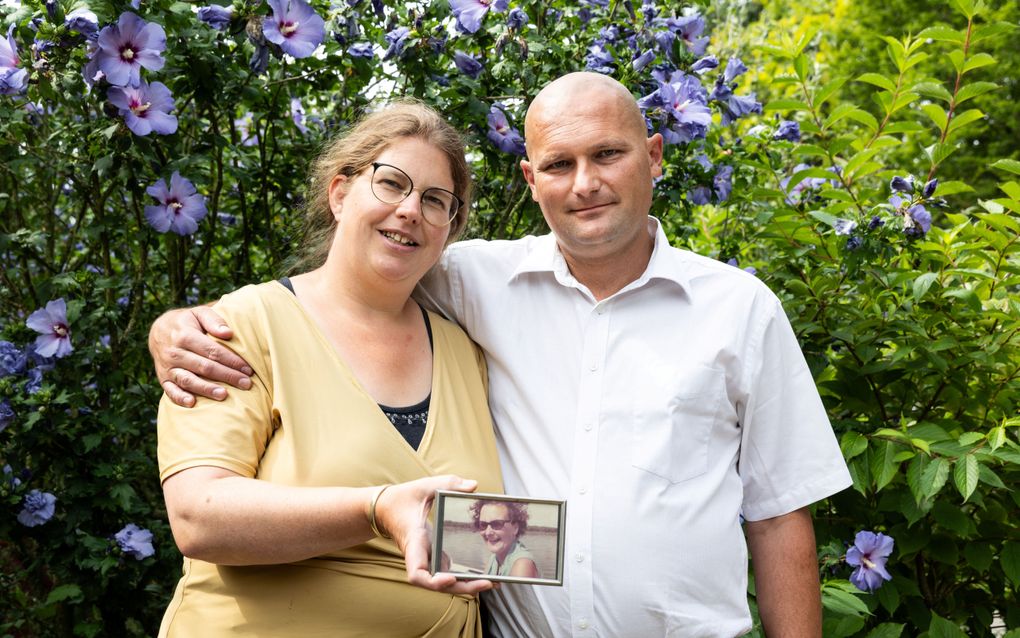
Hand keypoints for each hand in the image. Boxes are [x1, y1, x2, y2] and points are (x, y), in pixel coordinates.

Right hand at [148, 306, 253, 406]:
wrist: (159, 330)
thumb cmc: (188, 322)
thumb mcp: (199, 313)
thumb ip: (214, 320)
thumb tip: (228, 333)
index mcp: (185, 335)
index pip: (212, 350)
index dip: (231, 360)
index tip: (248, 369)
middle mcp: (174, 352)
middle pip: (204, 367)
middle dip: (227, 376)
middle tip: (245, 383)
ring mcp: (167, 367)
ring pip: (188, 380)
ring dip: (206, 389)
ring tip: (224, 395)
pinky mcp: (163, 379)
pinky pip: (170, 390)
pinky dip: (179, 398)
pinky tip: (192, 403)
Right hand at [376, 475, 495, 595]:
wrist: (385, 508)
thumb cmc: (403, 498)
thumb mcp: (423, 486)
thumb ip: (448, 483)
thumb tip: (473, 485)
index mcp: (414, 542)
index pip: (416, 573)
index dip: (433, 581)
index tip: (450, 578)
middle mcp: (419, 556)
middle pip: (436, 584)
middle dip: (461, 587)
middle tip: (487, 583)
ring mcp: (426, 558)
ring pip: (442, 582)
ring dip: (465, 585)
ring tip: (492, 582)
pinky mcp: (432, 556)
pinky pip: (446, 572)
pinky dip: (462, 577)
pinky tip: (483, 574)